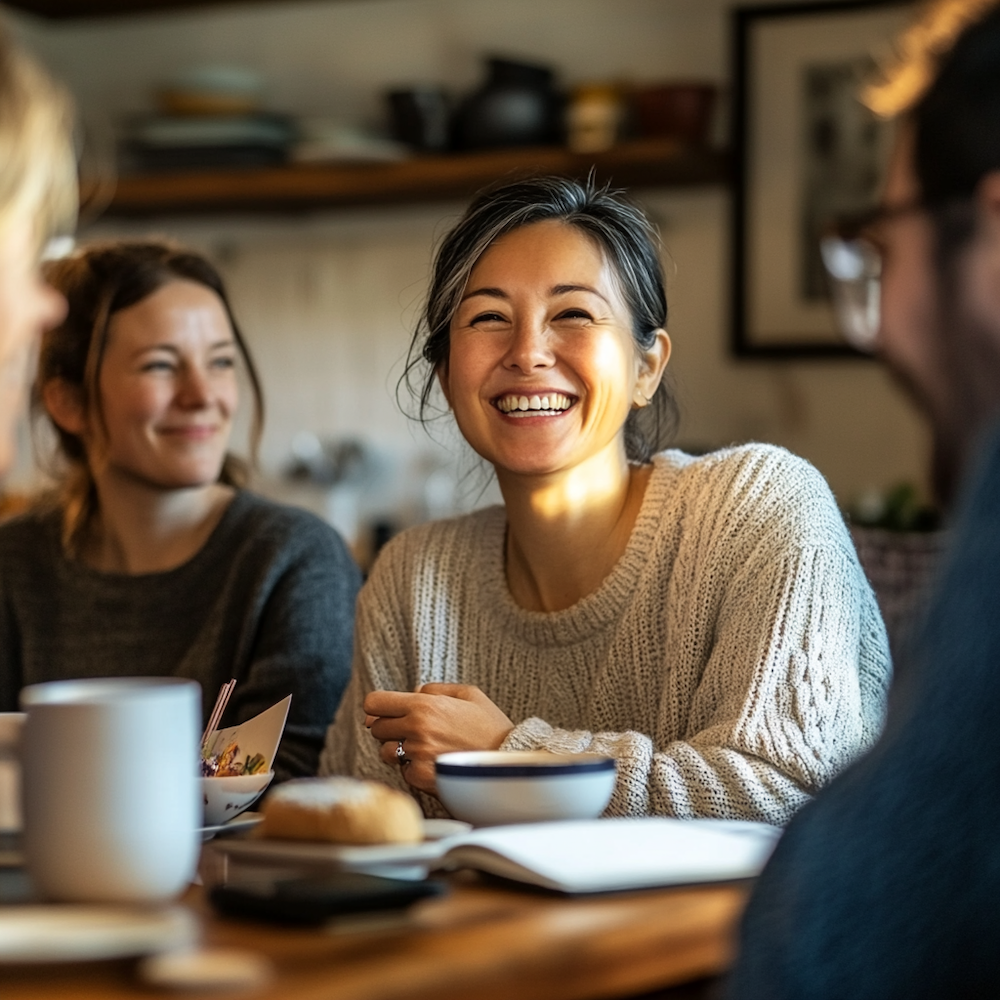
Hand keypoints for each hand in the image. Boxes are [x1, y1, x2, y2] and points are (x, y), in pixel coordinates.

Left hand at [365, 684, 513, 794]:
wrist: (507, 760)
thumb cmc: (490, 725)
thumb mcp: (469, 694)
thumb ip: (435, 689)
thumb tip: (410, 692)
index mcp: (424, 705)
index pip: (374, 703)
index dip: (378, 707)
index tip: (387, 712)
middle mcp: (416, 729)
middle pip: (377, 728)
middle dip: (391, 727)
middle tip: (413, 730)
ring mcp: (417, 755)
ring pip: (386, 752)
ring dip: (399, 750)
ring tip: (425, 748)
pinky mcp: (421, 778)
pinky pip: (403, 772)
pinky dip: (414, 768)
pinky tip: (435, 763)